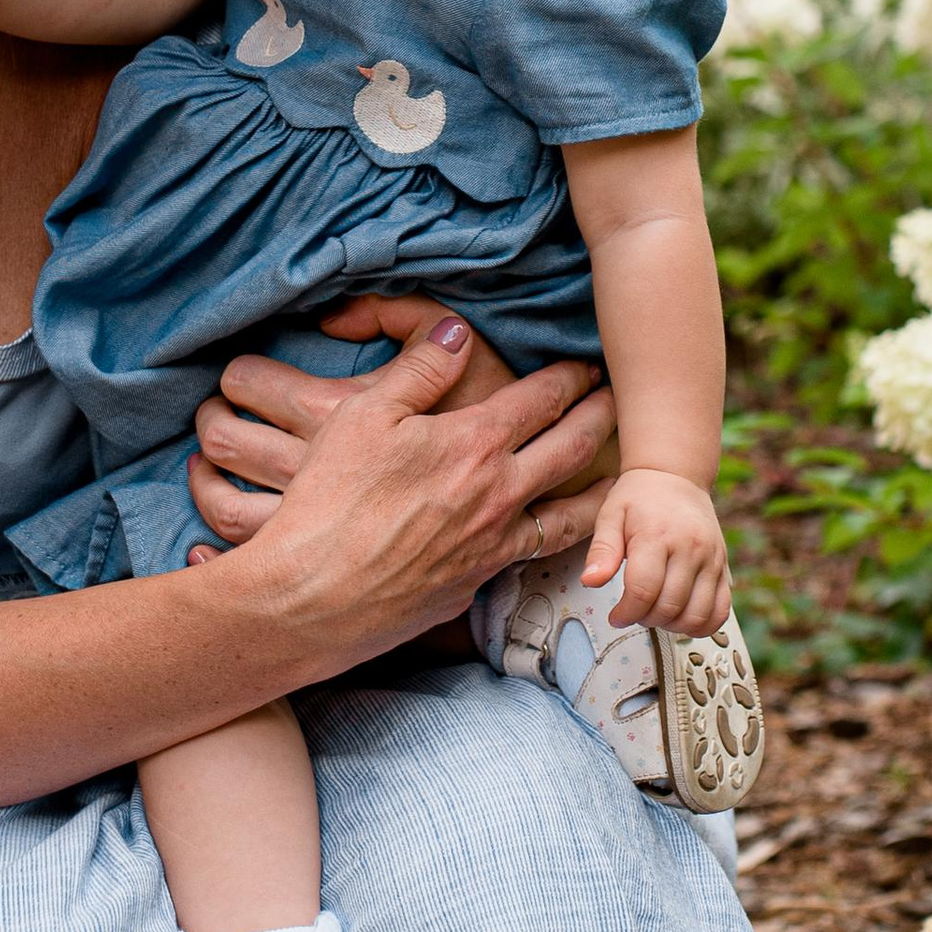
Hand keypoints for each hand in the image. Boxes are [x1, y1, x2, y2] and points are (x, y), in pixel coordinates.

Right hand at [189, 307, 613, 578]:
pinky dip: (557, 542)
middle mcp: (498, 496)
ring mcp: (493, 546)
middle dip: (600, 418)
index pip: (541, 399)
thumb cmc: (329, 502)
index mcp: (474, 445)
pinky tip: (552, 537)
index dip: (568, 376)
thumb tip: (458, 333)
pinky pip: (531, 558)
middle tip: (616, 400)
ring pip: (570, 515)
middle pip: (572, 449)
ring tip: (618, 478)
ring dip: (600, 489)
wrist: (312, 598)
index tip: (585, 364)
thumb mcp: (363, 416)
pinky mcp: (476, 586)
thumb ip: (418, 370)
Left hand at [588, 469, 729, 635]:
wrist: (675, 476)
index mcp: (657, 536)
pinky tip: (681, 616)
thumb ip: (601, 551)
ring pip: (697, 616)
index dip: (626, 613)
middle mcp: (690, 548)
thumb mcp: (610, 515)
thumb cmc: (639, 497)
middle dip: (645, 619)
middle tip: (633, 611)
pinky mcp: (723, 568)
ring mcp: (711, 559)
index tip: (616, 615)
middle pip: (669, 607)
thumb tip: (591, 581)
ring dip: (671, 626)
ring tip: (655, 612)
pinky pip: (721, 611)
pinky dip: (702, 624)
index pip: (643, 591)